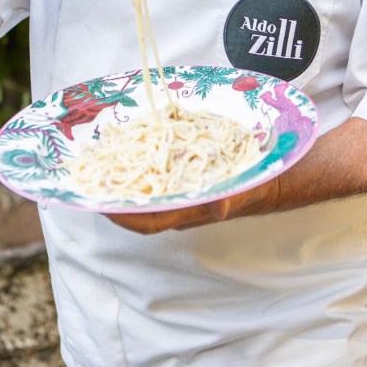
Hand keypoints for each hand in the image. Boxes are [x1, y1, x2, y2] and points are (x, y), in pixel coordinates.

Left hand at [103, 175, 279, 234]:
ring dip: (125, 180)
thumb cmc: (261, 182)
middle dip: (114, 195)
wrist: (278, 175)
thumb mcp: (250, 187)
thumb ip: (233, 198)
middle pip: (140, 208)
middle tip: (89, 177)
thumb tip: (218, 209)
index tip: (99, 204)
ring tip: (102, 160)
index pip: (149, 222)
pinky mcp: (187, 175)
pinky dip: (142, 162)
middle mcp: (183, 204)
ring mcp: (184, 190)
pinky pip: (158, 175)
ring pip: (147, 191)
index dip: (123, 216)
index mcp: (193, 210)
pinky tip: (131, 144)